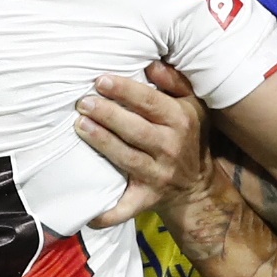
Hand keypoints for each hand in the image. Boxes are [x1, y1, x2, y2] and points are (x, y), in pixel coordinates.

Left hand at [78, 63, 215, 229]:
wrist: (196, 185)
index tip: (101, 80)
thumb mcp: (192, 105)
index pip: (151, 102)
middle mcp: (171, 147)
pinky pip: (126, 207)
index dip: (125, 91)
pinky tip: (87, 210)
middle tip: (83, 103)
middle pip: (136, 130)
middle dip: (108, 115)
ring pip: (127, 158)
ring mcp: (158, 175)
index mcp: (181, 120)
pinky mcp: (146, 198)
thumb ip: (174, 83)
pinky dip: (107, 213)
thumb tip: (152, 64)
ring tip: (80, 126)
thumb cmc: (188, 136)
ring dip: (102, 142)